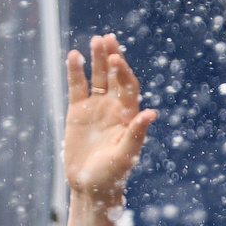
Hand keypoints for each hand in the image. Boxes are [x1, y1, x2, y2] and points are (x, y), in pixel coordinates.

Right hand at [64, 35, 156, 198]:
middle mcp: (114, 108)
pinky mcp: (77, 112)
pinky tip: (74, 55)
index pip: (128, 87)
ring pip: (97, 78)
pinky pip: (77, 87)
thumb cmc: (112, 174)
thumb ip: (136, 133)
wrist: (91, 186)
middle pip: (114, 77)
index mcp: (128, 116)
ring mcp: (96, 108)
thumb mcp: (126, 155)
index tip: (117, 60)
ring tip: (96, 40)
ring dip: (97, 59)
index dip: (124, 73)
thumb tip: (151, 113)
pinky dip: (76, 72)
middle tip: (108, 38)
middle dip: (113, 58)